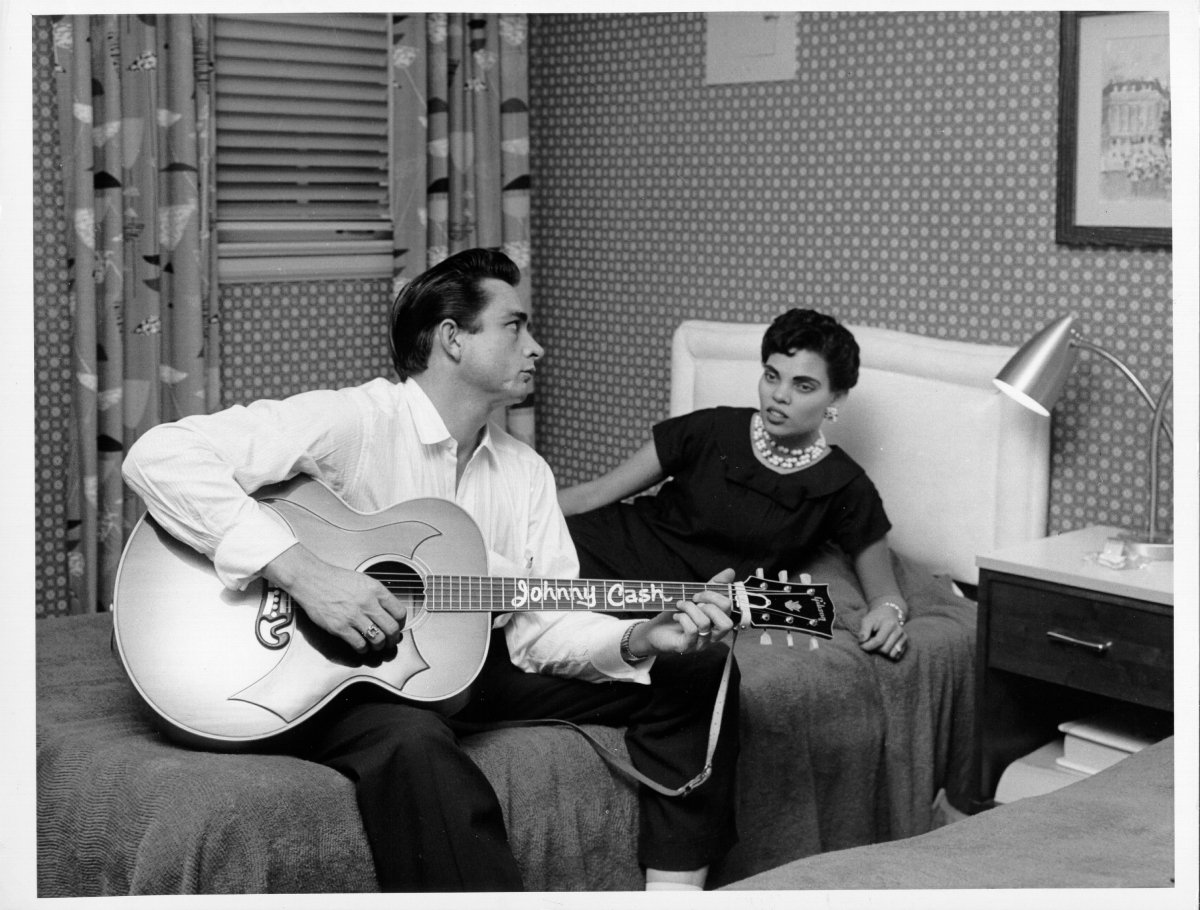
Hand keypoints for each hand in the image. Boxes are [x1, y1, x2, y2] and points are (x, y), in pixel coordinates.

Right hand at [263, 544, 408, 653]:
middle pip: (392, 629)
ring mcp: (354, 616)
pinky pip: (360, 644)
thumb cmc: (336, 580)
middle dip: (394, 639)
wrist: (312, 580)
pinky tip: (362, 647)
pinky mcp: (340, 627)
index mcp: (376, 590)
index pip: (400, 612)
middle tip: (390, 641)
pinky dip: (363, 649)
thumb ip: (377, 595)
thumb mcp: (363, 580)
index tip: (398, 627)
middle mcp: (367, 603)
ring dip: (380, 646)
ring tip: (376, 646)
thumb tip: (389, 611)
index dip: (401, 623)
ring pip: (378, 639)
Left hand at [627, 568, 736, 657]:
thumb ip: (714, 586)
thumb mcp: (696, 598)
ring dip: (690, 608)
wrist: (656, 631)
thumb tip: (730, 571)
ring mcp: (701, 643)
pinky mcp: (687, 647)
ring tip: (680, 606)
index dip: (714, 596)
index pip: (729, 609)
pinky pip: (691, 630)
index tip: (697, 594)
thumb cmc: (679, 614)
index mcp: (718, 623)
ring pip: (705, 623)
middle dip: (708, 603)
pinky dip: (683, 618)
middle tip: (692, 599)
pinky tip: (677, 616)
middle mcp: (714, 636)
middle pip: (726, 622)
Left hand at [858, 603, 906, 659]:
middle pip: (885, 649)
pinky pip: (896, 656)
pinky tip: (884, 646)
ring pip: (891, 654)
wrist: (888, 614)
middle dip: (874, 649)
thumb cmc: (875, 618)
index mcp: (889, 624)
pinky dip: (888, 654)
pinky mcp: (906, 643)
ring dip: (881, 652)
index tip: (861, 645)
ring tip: (877, 644)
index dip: (868, 646)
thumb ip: (863, 631)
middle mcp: (899, 631)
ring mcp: (904, 638)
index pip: (878, 641)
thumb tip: (862, 642)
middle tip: (870, 643)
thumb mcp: (867, 620)